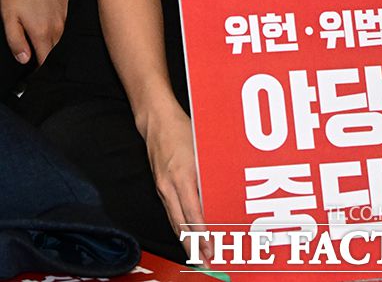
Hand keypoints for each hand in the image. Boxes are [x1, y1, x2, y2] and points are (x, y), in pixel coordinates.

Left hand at [1, 0, 72, 64]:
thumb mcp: (8, 17)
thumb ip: (16, 42)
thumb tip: (25, 59)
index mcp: (42, 32)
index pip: (46, 60)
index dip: (40, 69)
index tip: (35, 72)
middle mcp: (59, 24)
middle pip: (56, 48)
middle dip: (49, 53)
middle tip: (39, 50)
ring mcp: (68, 11)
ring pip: (64, 33)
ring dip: (56, 36)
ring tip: (45, 30)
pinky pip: (70, 15)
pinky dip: (62, 19)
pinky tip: (52, 12)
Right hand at [141, 99, 212, 265]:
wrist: (156, 121)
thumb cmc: (181, 130)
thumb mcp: (202, 149)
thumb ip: (210, 173)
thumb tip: (224, 193)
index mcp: (181, 177)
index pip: (193, 213)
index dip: (202, 234)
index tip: (210, 248)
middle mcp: (169, 186)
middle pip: (181, 224)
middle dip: (193, 246)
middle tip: (206, 260)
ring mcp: (162, 187)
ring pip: (174, 221)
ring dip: (185, 240)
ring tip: (197, 254)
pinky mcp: (160, 186)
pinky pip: (169, 212)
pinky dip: (178, 226)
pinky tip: (186, 233)